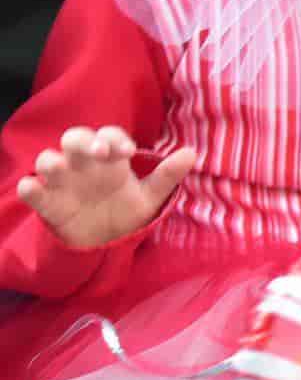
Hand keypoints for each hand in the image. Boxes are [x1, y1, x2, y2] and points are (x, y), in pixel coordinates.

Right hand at [17, 126, 194, 248]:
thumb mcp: (149, 196)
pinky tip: (32, 188)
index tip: (128, 152)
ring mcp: (63, 182)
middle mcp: (84, 164)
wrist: (105, 242)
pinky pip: (31, 191)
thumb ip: (168, 175)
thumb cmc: (126, 210)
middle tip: (98, 152)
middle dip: (84, 141)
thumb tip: (192, 153)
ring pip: (48, 159)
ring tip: (60, 167)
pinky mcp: (47, 203)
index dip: (116, 139)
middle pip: (75, 138)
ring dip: (52, 160)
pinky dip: (29, 188)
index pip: (109, 136)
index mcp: (110, 158)